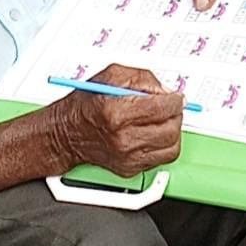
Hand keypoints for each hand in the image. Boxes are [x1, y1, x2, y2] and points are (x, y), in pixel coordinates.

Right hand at [47, 63, 182, 176]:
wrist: (68, 133)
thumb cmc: (87, 104)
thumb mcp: (113, 76)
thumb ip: (144, 78)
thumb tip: (166, 90)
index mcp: (117, 112)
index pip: (162, 108)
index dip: (175, 100)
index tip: (177, 97)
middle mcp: (123, 138)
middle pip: (171, 129)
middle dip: (176, 114)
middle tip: (173, 106)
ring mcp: (127, 157)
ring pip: (171, 147)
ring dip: (173, 130)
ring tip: (164, 120)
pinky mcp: (129, 169)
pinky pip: (162, 159)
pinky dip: (164, 145)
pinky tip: (154, 134)